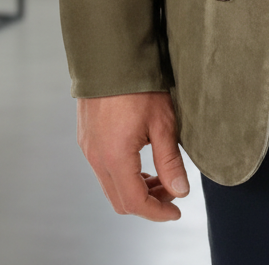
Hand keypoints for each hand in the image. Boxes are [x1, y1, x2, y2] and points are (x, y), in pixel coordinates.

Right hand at [77, 92, 189, 221]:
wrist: (110, 56)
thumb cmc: (138, 85)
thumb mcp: (163, 122)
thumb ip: (170, 160)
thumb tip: (180, 190)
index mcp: (115, 158)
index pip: (136, 202)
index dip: (158, 212)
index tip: (176, 211)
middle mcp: (97, 158)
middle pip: (120, 200)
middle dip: (149, 202)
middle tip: (173, 191)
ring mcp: (89, 148)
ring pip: (111, 186)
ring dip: (136, 188)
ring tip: (161, 176)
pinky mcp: (87, 138)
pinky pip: (103, 170)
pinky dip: (124, 175)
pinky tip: (142, 162)